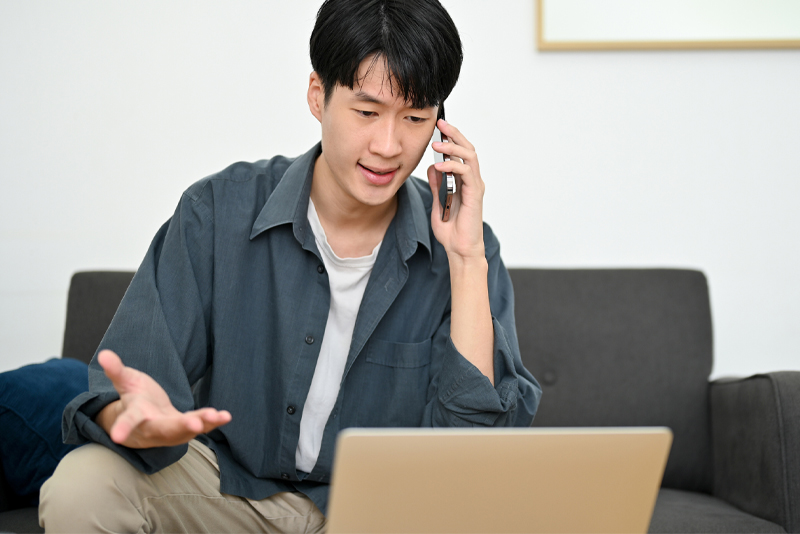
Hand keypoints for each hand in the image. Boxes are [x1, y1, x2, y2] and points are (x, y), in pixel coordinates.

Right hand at [95, 349, 230, 448]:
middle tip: (194, 424)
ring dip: (202, 424)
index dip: (123, 427)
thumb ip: (117, 370)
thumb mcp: (126, 381)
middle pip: (165, 429)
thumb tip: (103, 353)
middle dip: (180, 427)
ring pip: (185, 430)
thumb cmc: (134, 398)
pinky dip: (212, 422)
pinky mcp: (185, 430)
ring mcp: (170, 431)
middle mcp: (153, 426)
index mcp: (136, 413)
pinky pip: (199, 427)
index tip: (116, 437)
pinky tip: (225, 416)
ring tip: (217, 416)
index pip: (129, 420)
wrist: (144, 420)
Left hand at [426, 119, 485, 261]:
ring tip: (437, 142)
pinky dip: (452, 166)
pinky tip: (440, 165)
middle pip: (467, 149)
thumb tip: (432, 167)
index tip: (439, 127)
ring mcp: (474, 187)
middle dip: (454, 134)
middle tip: (441, 124)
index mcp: (464, 181)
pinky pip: (466, 173)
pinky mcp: (475, 194)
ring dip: (453, 147)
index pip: (460, 153)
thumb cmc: (451, 230)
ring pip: (469, 157)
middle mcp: (472, 181)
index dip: (452, 138)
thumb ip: (437, 185)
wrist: (459, 249)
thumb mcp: (438, 203)